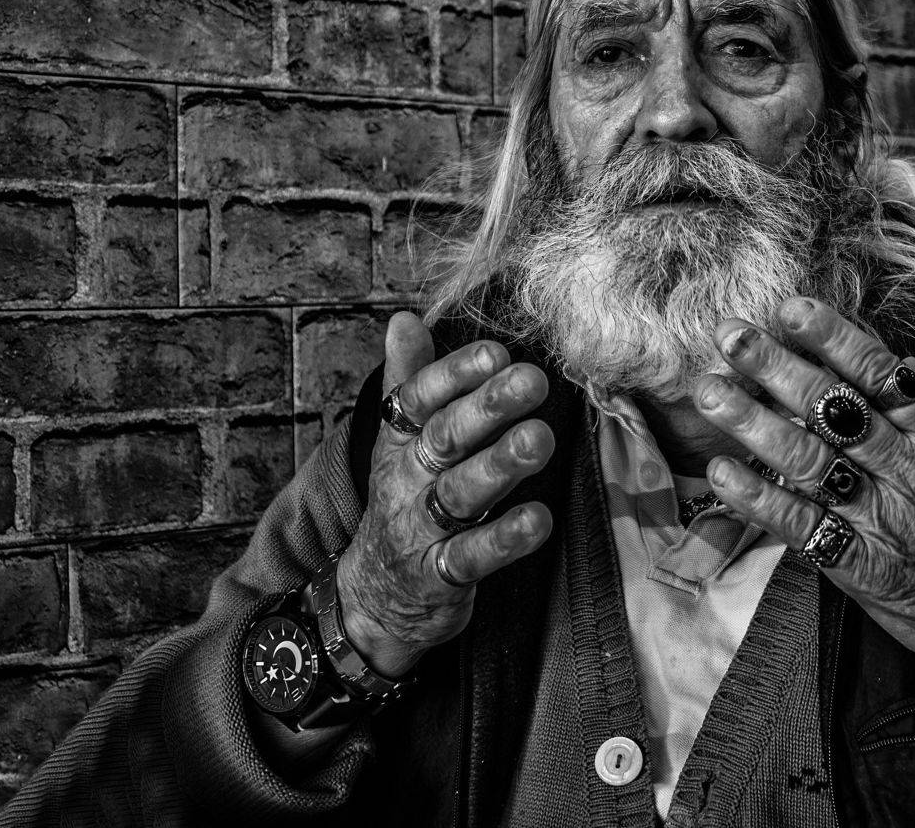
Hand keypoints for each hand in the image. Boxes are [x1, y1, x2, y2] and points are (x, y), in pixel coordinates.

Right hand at [336, 312, 555, 678]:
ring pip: (460, 493)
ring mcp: (421, 529)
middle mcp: (406, 480)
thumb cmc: (405, 500)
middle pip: (445, 438)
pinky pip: (472, 556)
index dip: (454, 375)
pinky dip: (504, 539)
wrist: (375, 597)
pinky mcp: (440, 577)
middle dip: (487, 408)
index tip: (495, 352)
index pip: (419, 400)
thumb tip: (403, 318)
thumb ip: (409, 380)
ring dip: (500, 465)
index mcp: (399, 442)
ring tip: (539, 439)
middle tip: (532, 381)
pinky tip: (538, 519)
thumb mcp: (399, 442)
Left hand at [692, 297, 914, 785]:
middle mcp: (909, 472)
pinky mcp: (858, 567)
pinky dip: (757, 499)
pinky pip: (800, 527)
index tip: (791, 308)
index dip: (835, 338)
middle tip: (731, 334)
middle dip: (778, 367)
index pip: (883, 374)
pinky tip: (720, 471)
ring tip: (709, 391)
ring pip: (809, 461)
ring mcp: (881, 520)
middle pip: (835, 409)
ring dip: (753, 423)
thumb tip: (892, 367)